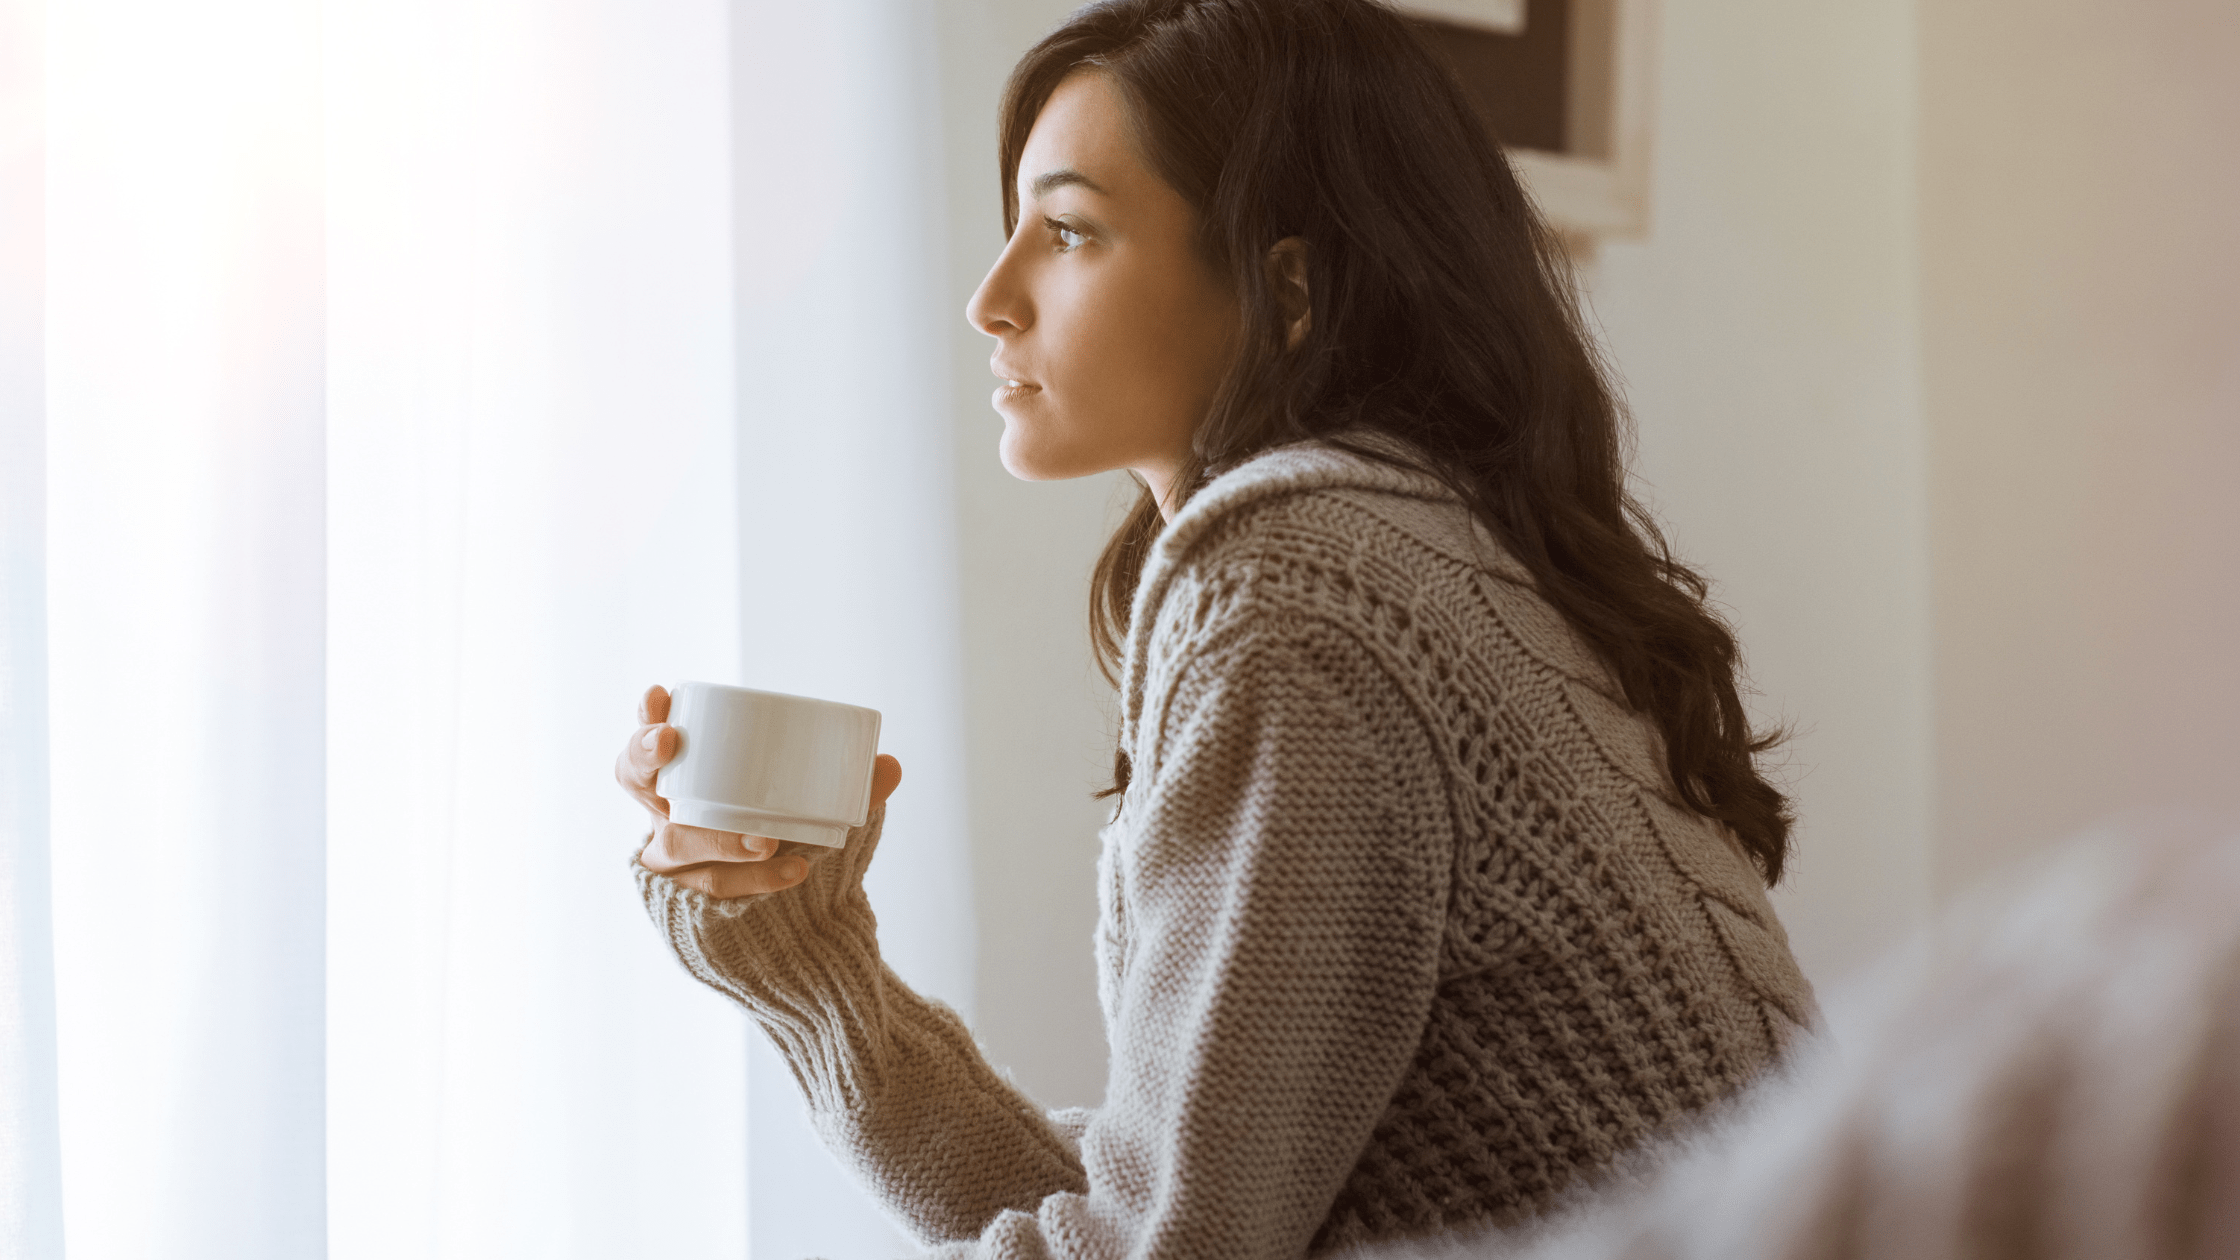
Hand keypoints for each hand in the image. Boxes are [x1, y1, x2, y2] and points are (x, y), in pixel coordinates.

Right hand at [617, 683, 902, 898]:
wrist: (791, 928)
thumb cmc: (790, 844)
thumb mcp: (816, 810)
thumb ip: (851, 789)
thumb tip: (890, 764)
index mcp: (685, 780)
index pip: (647, 743)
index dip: (644, 719)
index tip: (657, 694)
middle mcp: (667, 816)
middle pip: (634, 781)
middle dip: (645, 756)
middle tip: (671, 742)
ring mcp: (672, 863)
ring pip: (677, 843)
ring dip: (722, 837)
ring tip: (767, 840)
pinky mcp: (687, 904)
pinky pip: (713, 889)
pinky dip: (755, 881)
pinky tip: (792, 872)